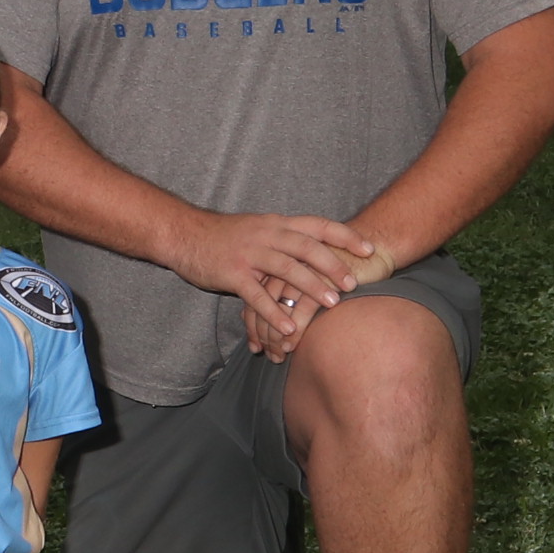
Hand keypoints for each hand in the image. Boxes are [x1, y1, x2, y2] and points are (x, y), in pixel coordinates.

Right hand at [170, 210, 385, 351]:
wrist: (184, 234)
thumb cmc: (225, 236)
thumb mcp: (260, 229)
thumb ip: (286, 239)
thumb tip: (319, 252)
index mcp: (277, 224)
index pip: (318, 226)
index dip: (345, 237)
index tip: (369, 250)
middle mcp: (267, 235)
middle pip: (307, 247)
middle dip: (333, 265)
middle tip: (355, 283)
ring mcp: (249, 254)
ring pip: (286, 269)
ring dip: (311, 287)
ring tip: (333, 305)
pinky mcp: (232, 274)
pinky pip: (257, 295)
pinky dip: (275, 312)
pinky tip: (290, 327)